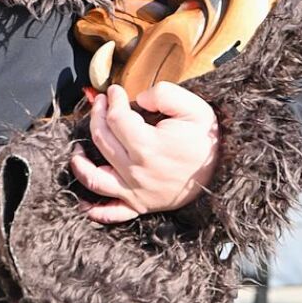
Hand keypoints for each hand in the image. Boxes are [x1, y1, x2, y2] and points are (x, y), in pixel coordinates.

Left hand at [70, 82, 218, 223]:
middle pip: (102, 140)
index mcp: (149, 146)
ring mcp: (136, 191)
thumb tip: (137, 99)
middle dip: (97, 116)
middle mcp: (137, 171)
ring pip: (95, 178)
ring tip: (77, 150)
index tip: (114, 90)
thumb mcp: (194, 107)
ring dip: (80, 164)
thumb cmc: (206, 138)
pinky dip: (94, 210)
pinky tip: (82, 202)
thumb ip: (163, 94)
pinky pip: (111, 213)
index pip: (116, 118)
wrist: (224, 171)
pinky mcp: (140, 205)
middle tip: (99, 102)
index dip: (112, 99)